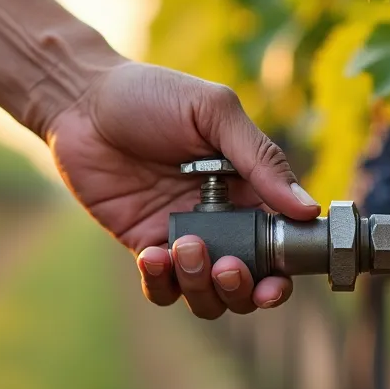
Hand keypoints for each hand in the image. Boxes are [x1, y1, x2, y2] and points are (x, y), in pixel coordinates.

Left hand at [42, 60, 321, 318]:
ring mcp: (182, 236)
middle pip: (247, 282)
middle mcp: (221, 219)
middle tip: (228, 267)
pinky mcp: (144, 244)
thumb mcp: (214, 112)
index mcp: (248, 188)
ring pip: (206, 294)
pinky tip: (153, 255)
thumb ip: (261, 159)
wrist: (82, 101)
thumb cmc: (152, 94)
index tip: (279, 280)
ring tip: (186, 247)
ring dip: (203, 287)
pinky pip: (162, 286)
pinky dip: (162, 282)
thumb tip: (307, 209)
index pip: (281, 243)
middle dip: (243, 288)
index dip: (286, 271)